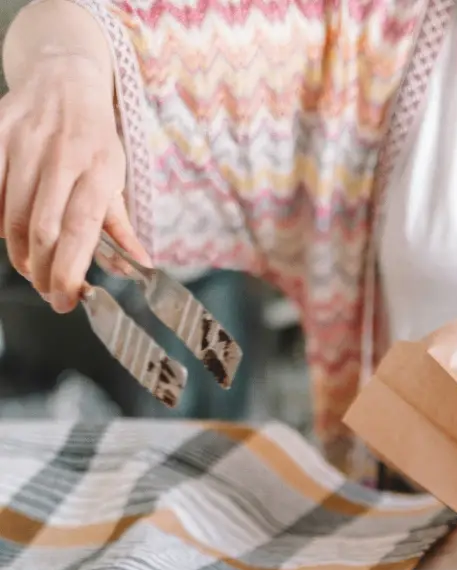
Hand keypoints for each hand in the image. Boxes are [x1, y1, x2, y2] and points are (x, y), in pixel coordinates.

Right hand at [0, 54, 147, 310]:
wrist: (63, 79)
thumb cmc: (93, 138)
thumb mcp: (115, 176)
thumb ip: (121, 225)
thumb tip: (142, 266)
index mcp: (97, 169)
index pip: (80, 231)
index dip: (69, 272)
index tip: (65, 301)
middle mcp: (61, 154)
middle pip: (42, 230)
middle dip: (41, 271)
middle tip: (46, 289)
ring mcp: (25, 141)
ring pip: (11, 217)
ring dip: (17, 253)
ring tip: (29, 264)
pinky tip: (9, 230)